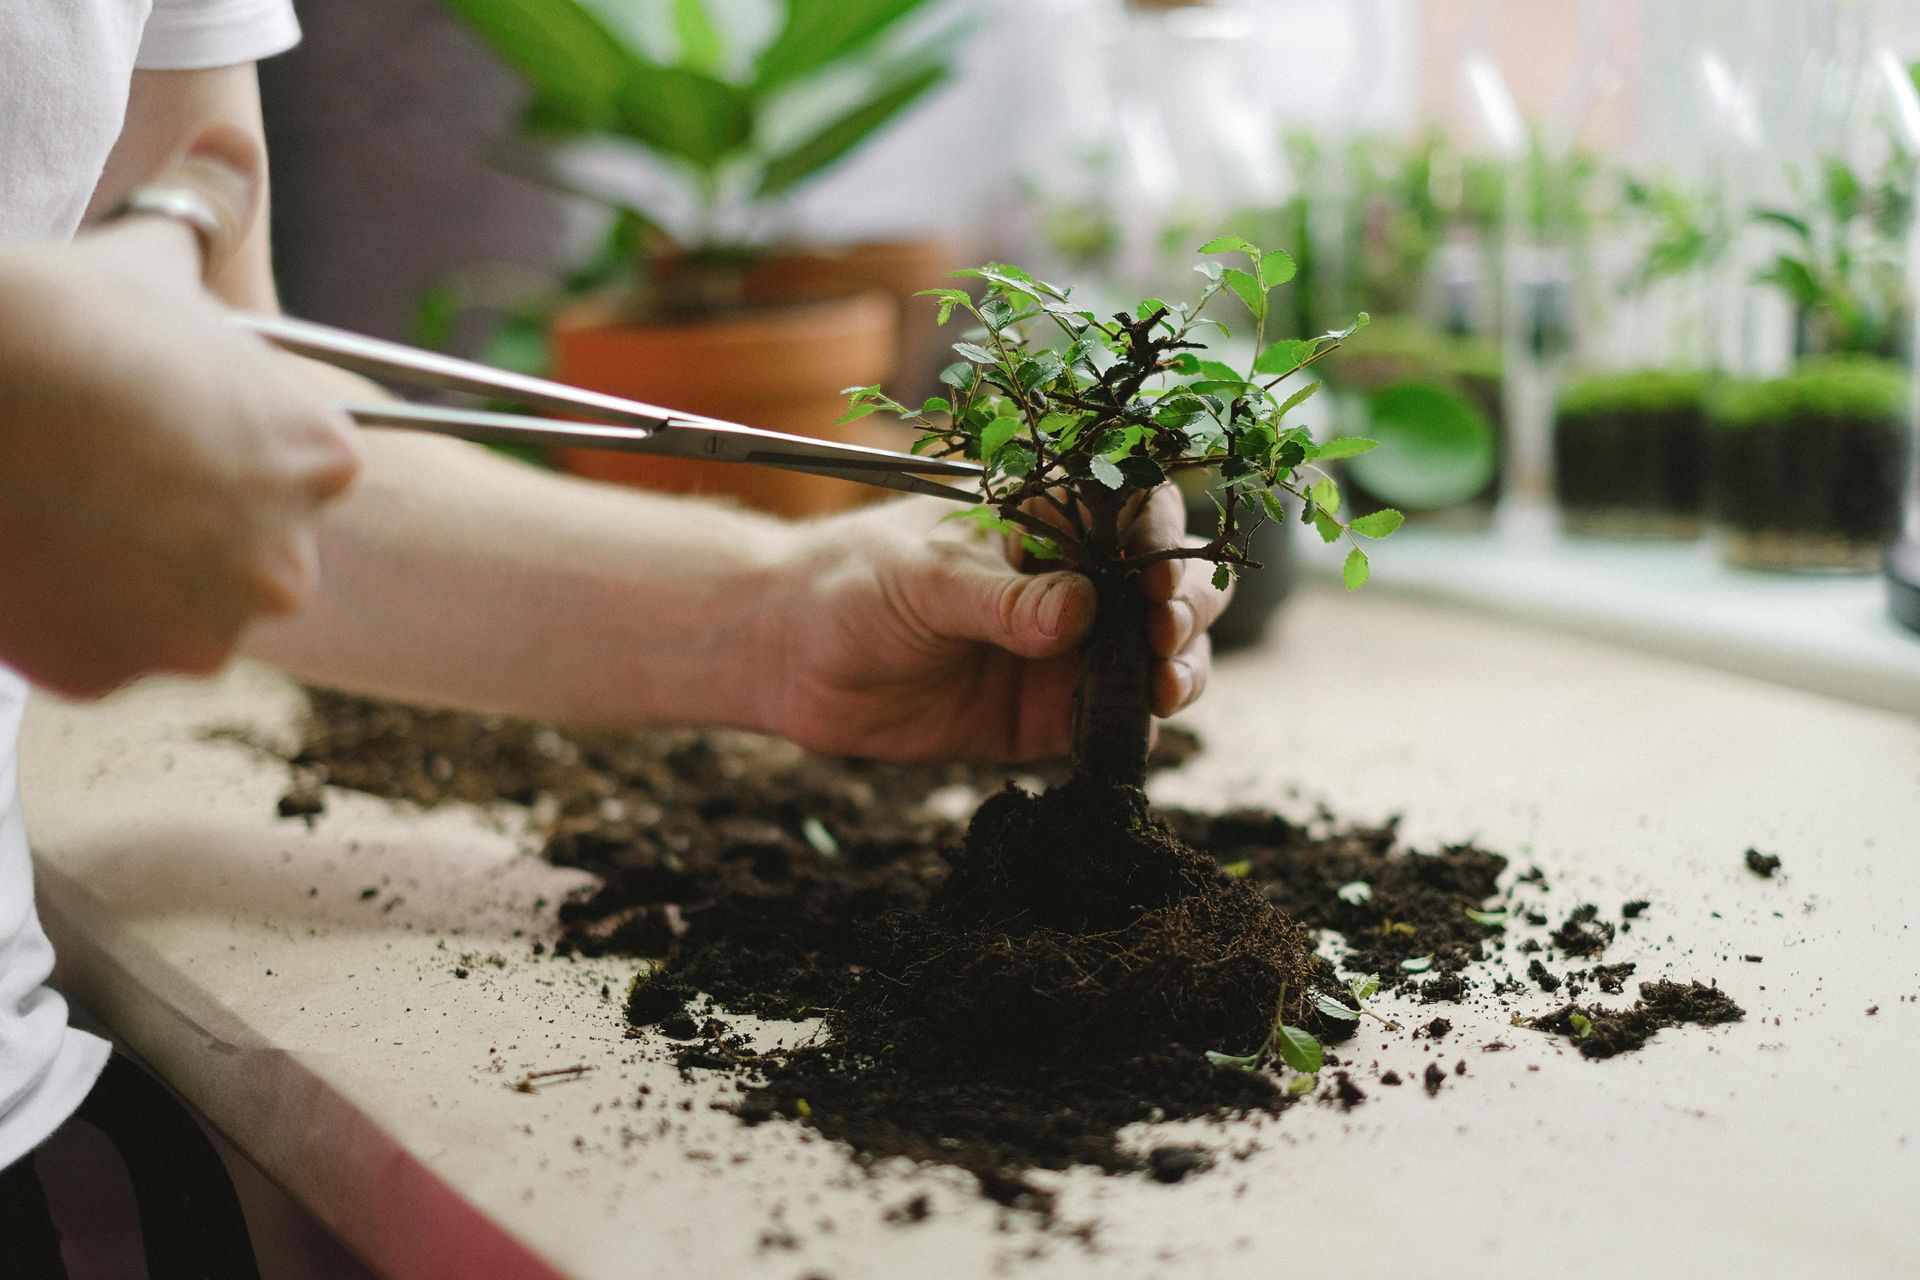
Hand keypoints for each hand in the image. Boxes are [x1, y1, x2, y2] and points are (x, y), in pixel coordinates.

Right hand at [0, 128, 360, 696]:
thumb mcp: (151, 260)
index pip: (292, 480)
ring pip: (168, 616)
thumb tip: (234, 147)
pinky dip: (61, 624)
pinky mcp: (112, 674)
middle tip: (98, 477)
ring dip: (121, 582)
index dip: (218, 456)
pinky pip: (94, 656)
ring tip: (57, 515)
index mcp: (320, 465)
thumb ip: (210, 212)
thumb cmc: (68, 320)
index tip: (158, 435)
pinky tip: (26, 560)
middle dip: (178, 530)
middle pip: (239, 560)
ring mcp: (200, 630)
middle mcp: (286, 564)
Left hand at [761, 485, 1231, 762]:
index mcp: (1046, 519)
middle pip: (1167, 585)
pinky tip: (1141, 726)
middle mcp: (1071, 582)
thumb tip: (1079, 614)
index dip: (1161, 539)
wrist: (791, 659)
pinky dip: (1142, 726)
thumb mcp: (925, 579)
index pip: (1133, 513)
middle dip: (1186, 607)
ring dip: (1181, 667)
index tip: (1158, 577)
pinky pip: (1118, 722)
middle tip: (1163, 634)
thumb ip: (1003, 601)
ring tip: (1165, 685)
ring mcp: (1067, 650)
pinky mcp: (1050, 716)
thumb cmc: (851, 584)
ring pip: (1159, 655)